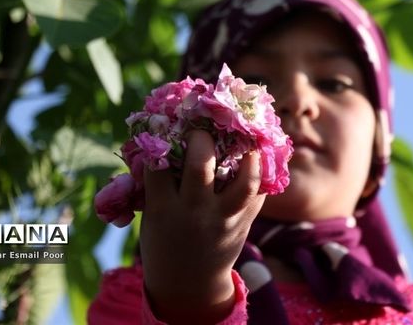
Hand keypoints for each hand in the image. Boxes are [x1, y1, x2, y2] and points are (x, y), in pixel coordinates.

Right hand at [140, 129, 264, 323]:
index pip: (158, 165)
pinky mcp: (244, 222)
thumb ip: (159, 185)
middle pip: (200, 165)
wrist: (189, 284)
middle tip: (200, 131)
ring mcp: (223, 218)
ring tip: (244, 139)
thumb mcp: (152, 216)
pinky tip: (256, 156)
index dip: (160, 141)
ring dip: (247, 156)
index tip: (165, 127)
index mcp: (163, 209)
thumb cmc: (164, 240)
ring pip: (244, 181)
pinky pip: (259, 193)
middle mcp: (195, 211)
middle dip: (201, 139)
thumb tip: (163, 140)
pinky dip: (260, 172)